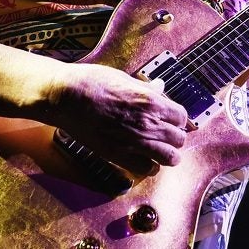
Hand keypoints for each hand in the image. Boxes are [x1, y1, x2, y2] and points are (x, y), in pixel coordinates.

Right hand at [46, 62, 189, 176]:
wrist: (67, 97)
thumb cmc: (92, 82)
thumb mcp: (125, 78)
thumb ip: (146, 89)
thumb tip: (161, 88)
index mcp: (151, 101)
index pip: (181, 117)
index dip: (176, 118)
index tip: (171, 119)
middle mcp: (147, 124)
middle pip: (178, 139)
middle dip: (174, 137)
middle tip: (166, 134)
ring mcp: (135, 142)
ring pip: (169, 158)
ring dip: (167, 154)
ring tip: (160, 150)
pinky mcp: (119, 155)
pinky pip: (146, 169)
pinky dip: (149, 166)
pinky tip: (144, 158)